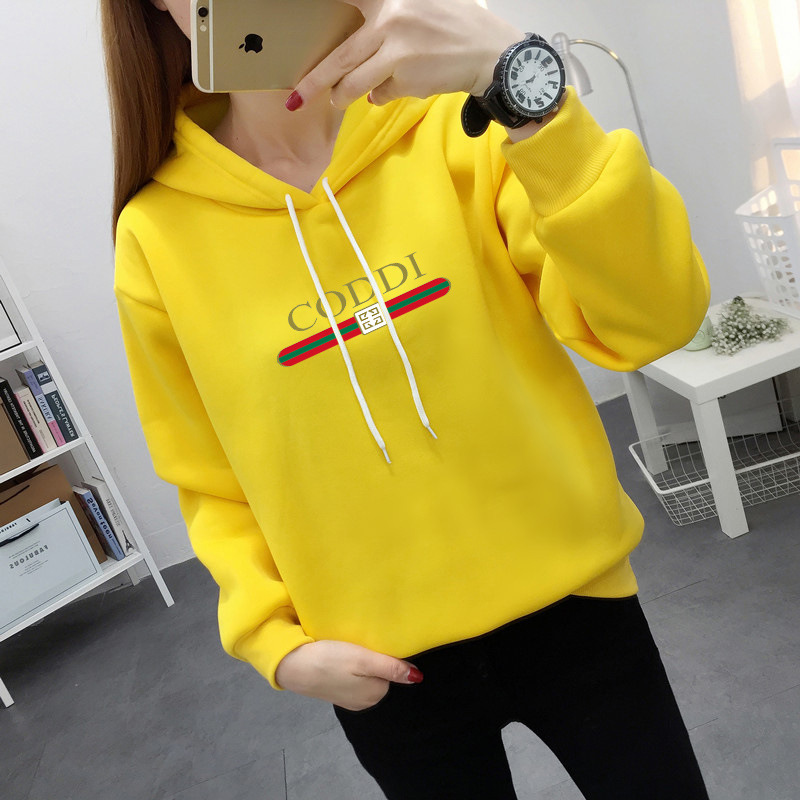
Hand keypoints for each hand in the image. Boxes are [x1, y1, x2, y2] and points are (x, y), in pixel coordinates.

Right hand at [274, 640, 422, 711]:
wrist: (292, 666)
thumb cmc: (330, 660)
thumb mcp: (363, 660)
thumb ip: (391, 668)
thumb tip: (418, 678)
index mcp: (375, 694)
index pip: (392, 671)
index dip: (383, 655)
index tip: (370, 644)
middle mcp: (365, 701)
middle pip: (379, 674)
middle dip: (372, 660)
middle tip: (358, 644)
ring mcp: (349, 698)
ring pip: (365, 675)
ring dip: (359, 662)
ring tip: (348, 648)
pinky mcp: (335, 691)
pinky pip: (351, 677)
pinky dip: (347, 666)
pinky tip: (338, 657)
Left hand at [287, 0, 524, 108]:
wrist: (489, 52)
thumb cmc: (454, 23)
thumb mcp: (418, 3)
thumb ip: (385, 14)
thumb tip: (355, 42)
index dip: (319, 6)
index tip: (287, 10)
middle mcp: (389, 20)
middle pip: (340, 57)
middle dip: (315, 81)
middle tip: (296, 96)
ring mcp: (396, 52)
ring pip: (354, 83)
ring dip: (342, 95)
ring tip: (337, 98)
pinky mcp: (406, 79)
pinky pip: (378, 94)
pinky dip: (380, 95)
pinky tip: (395, 86)